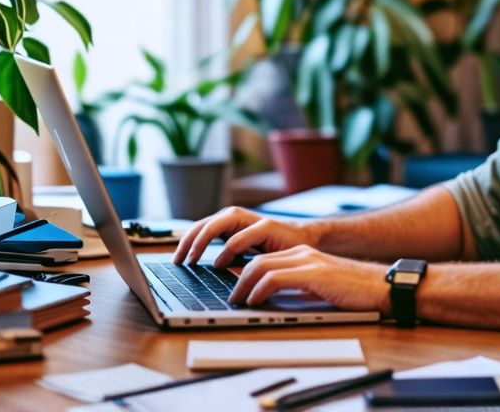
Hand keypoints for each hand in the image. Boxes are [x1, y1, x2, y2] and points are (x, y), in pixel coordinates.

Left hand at [172, 206, 317, 266]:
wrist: (322, 250)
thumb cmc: (290, 260)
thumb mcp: (259, 264)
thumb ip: (240, 266)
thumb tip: (216, 279)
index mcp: (241, 227)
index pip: (208, 227)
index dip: (190, 240)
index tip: (177, 259)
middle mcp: (248, 220)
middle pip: (212, 220)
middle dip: (191, 237)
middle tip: (178, 259)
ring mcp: (260, 221)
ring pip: (225, 220)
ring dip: (205, 238)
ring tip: (192, 258)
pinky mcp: (273, 227)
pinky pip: (245, 235)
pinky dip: (230, 248)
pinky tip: (221, 263)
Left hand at [229, 244, 389, 311]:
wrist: (382, 287)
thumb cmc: (354, 292)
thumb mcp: (318, 288)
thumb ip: (297, 288)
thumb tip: (271, 298)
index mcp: (303, 254)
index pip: (263, 257)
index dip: (242, 271)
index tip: (232, 285)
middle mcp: (303, 253)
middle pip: (256, 259)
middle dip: (236, 277)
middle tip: (229, 296)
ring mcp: (308, 261)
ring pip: (261, 265)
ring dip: (243, 284)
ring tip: (237, 300)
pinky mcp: (314, 273)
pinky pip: (275, 278)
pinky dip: (259, 290)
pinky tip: (254, 301)